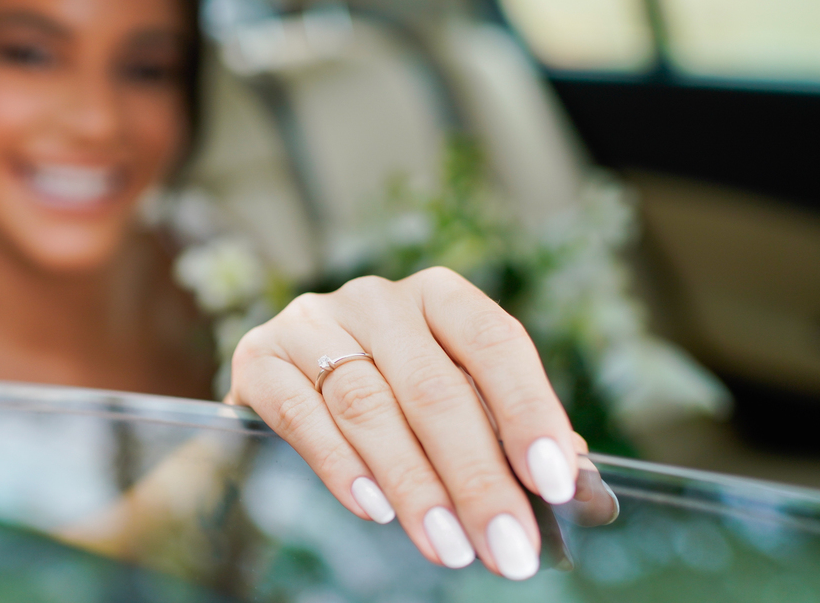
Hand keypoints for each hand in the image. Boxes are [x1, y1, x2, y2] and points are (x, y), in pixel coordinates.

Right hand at [225, 267, 581, 580]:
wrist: (288, 384)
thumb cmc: (390, 397)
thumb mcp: (453, 400)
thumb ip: (506, 435)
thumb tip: (583, 491)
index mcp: (437, 297)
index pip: (493, 341)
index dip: (527, 409)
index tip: (554, 482)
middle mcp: (375, 299)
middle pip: (433, 386)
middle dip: (476, 476)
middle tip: (506, 547)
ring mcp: (312, 323)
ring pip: (368, 405)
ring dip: (414, 485)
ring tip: (448, 547)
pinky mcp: (259, 357)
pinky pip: (302, 413)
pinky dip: (340, 465)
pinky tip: (374, 508)